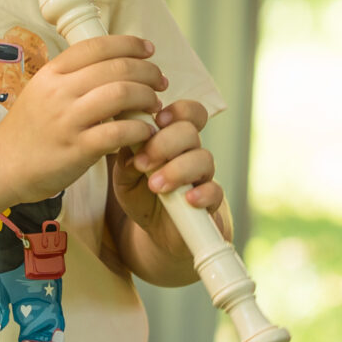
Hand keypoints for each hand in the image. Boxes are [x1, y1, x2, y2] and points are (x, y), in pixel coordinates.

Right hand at [0, 34, 168, 204]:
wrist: (1, 167)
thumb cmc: (28, 131)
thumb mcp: (42, 93)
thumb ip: (72, 78)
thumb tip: (112, 64)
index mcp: (52, 73)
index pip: (96, 46)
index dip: (129, 44)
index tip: (148, 50)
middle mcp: (59, 91)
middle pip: (116, 67)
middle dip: (147, 71)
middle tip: (160, 81)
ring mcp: (67, 120)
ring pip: (121, 94)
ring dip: (147, 97)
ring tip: (155, 105)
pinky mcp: (76, 149)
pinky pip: (118, 132)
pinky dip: (139, 129)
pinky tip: (146, 132)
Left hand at [108, 98, 222, 251]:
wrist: (159, 231)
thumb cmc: (142, 195)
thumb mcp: (125, 177)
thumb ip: (126, 158)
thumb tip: (128, 140)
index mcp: (172, 140)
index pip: (187, 113)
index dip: (177, 111)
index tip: (157, 120)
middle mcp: (191, 153)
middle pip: (190, 132)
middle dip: (165, 143)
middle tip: (143, 162)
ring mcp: (203, 177)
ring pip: (204, 159)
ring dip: (177, 169)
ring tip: (155, 186)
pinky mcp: (211, 202)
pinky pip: (216, 191)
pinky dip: (202, 193)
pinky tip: (187, 199)